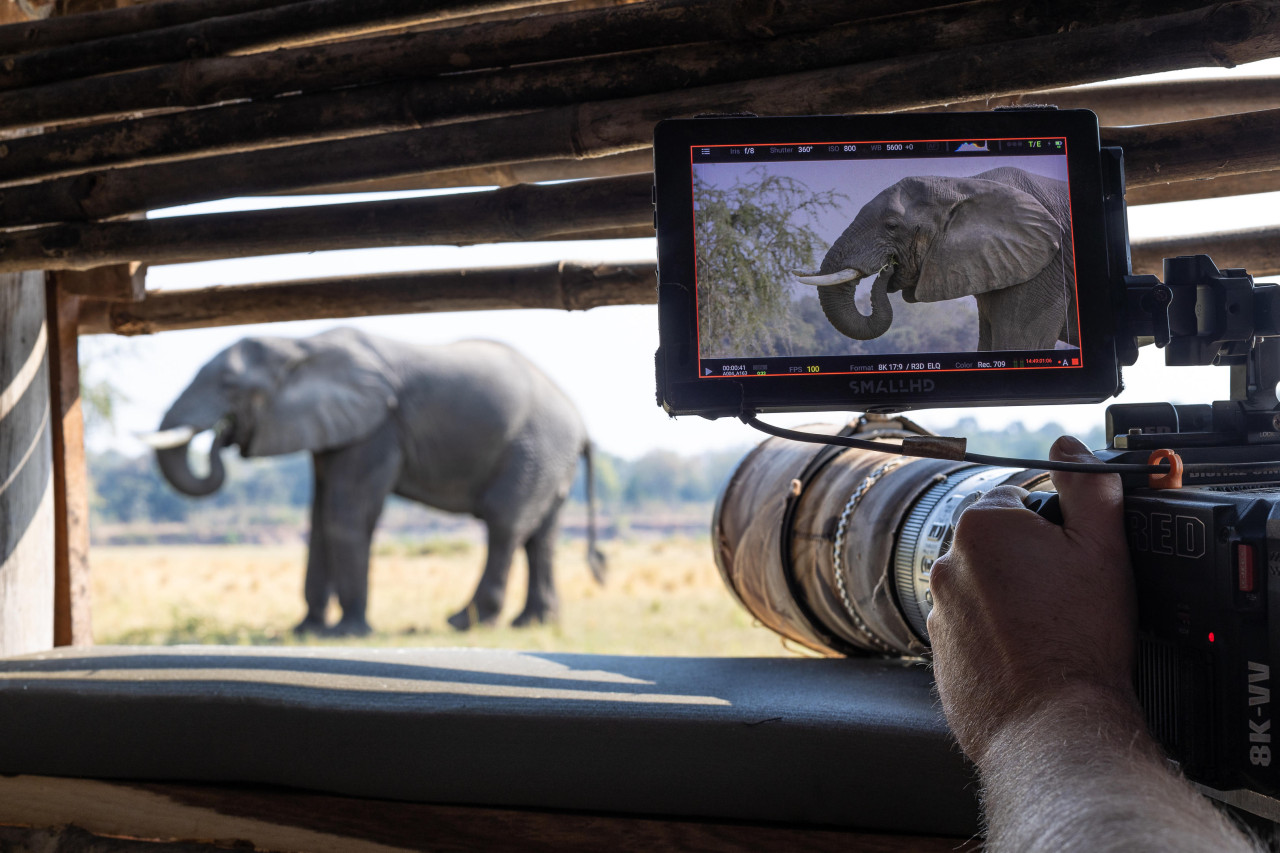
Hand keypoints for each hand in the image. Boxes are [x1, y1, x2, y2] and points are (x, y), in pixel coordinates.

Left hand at [927, 435, 1136, 763]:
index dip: (1057, 528)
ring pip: (987, 587)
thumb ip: (1088, 487)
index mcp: (982, 525)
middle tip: (1070, 597)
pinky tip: (1031, 655)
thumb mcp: (1103, 547)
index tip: (1074, 559)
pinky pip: (974, 628)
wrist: (1053, 723)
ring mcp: (939, 608)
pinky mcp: (941, 649)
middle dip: (1033, 562)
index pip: (1021, 501)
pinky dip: (999, 636)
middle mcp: (948, 562)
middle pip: (1001, 545)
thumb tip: (1069, 446)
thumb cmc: (1079, 638)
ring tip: (1052, 631)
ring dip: (1014, 600)